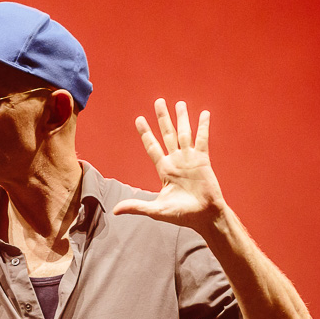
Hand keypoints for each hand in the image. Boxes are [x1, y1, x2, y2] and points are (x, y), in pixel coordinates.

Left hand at [114, 99, 225, 231]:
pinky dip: (203, 127)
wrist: (204, 217)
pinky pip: (202, 140)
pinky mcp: (203, 160)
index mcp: (164, 170)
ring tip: (179, 103)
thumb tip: (115, 211)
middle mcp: (176, 161)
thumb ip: (137, 206)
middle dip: (162, 118)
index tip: (139, 119)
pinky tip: (203, 114)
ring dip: (182, 118)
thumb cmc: (182, 215)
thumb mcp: (156, 210)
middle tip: (158, 101)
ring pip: (184, 133)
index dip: (146, 133)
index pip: (152, 147)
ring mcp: (190, 159)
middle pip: (167, 134)